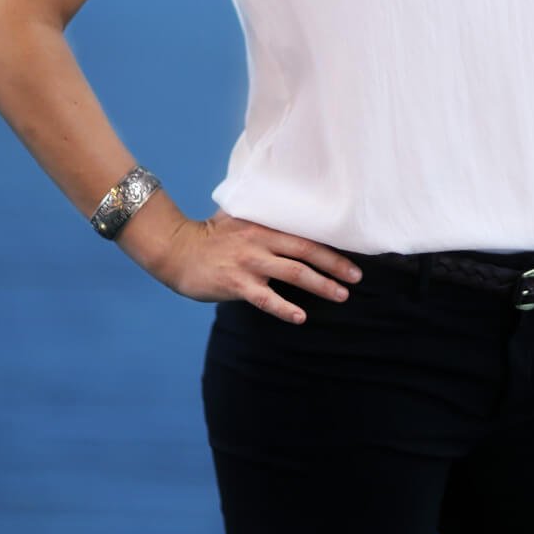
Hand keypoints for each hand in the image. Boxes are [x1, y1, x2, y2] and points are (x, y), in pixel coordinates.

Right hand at [150, 210, 363, 323]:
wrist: (176, 249)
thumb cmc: (209, 235)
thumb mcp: (238, 217)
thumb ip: (262, 218)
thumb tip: (285, 216)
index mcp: (265, 226)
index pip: (306, 235)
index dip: (331, 246)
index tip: (354, 255)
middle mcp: (261, 242)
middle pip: (307, 252)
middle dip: (335, 265)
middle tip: (357, 277)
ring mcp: (249, 262)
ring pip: (293, 273)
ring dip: (320, 285)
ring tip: (341, 295)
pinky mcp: (235, 283)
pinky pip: (264, 297)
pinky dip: (283, 307)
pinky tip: (300, 317)